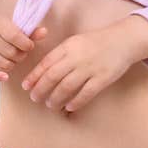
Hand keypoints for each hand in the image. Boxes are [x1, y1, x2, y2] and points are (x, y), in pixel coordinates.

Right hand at [0, 14, 47, 81]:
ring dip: (11, 65)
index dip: (26, 44)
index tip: (29, 46)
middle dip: (20, 56)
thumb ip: (29, 32)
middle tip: (19, 54)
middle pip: (11, 52)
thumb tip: (45, 32)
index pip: (14, 35)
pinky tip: (5, 77)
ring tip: (10, 59)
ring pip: (3, 64)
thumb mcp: (11, 28)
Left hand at [20, 24, 134, 112]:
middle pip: (53, 77)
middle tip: (34, 98)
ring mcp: (90, 68)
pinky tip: (69, 107)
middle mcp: (77, 57)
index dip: (34, 76)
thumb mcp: (75, 42)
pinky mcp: (103, 78)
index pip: (46, 63)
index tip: (25, 86)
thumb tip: (43, 72)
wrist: (122, 40)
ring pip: (67, 87)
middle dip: (40, 89)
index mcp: (68, 46)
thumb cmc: (96, 42)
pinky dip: (75, 102)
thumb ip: (60, 54)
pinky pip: (86, 93)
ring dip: (55, 98)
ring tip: (50, 104)